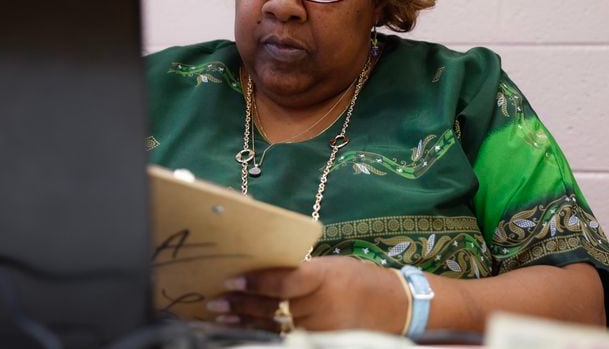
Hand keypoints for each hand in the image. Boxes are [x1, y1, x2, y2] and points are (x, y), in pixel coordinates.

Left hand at [207, 256, 409, 332]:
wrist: (393, 306)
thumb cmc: (357, 278)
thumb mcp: (330, 266)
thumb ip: (300, 272)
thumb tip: (261, 273)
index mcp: (323, 278)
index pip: (284, 282)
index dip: (256, 283)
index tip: (231, 280)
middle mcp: (322, 306)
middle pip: (274, 308)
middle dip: (242, 306)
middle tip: (216, 302)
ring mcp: (322, 330)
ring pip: (276, 327)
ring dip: (246, 323)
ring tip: (221, 318)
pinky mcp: (323, 343)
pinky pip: (287, 340)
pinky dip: (263, 335)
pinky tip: (244, 331)